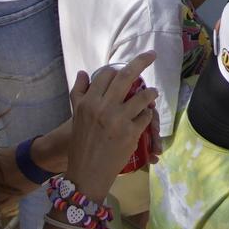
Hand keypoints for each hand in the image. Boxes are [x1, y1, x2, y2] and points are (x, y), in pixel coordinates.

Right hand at [61, 53, 157, 195]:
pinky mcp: (131, 134)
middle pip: (126, 76)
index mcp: (88, 102)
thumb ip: (78, 93)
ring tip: (152, 93)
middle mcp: (102, 108)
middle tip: (152, 54)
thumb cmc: (81, 144)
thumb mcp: (76, 116)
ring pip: (143, 96)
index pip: (107, 74)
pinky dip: (147, 115)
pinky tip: (145, 117)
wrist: (86, 173)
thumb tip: (83, 72)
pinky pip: (146, 117)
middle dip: (142, 61)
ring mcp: (118, 120)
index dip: (118, 70)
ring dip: (151, 93)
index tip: (126, 68)